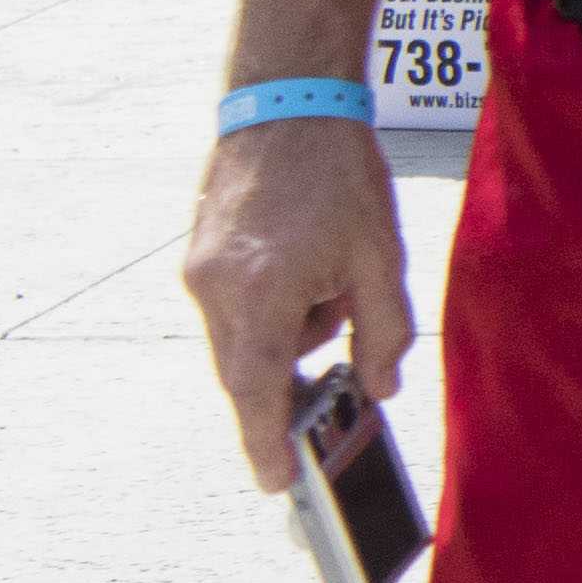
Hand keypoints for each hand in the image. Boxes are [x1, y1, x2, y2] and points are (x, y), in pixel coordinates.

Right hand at [185, 120, 415, 489]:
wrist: (286, 99)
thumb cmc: (337, 172)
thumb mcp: (380, 257)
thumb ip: (384, 333)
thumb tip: (378, 389)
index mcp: (262, 293)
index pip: (258, 392)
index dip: (266, 444)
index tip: (276, 483)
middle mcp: (216, 289)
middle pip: (247, 373)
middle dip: (290, 386)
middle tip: (331, 394)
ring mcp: (199, 272)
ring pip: (242, 341)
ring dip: (288, 338)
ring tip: (334, 286)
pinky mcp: (197, 256)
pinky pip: (234, 310)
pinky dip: (273, 311)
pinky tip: (310, 272)